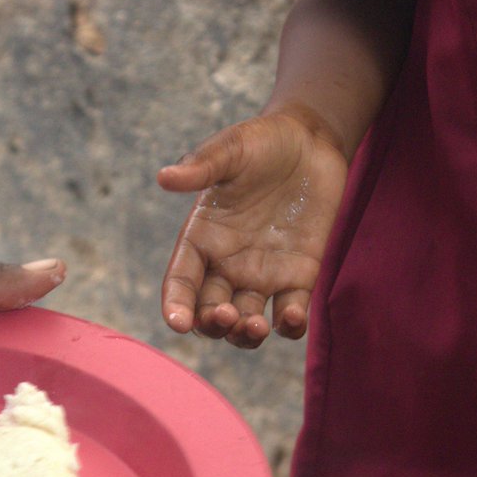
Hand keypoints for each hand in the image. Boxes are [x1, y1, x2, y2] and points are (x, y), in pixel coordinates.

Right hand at [158, 113, 346, 347]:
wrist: (311, 141)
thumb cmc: (263, 142)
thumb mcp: (232, 149)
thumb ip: (202, 167)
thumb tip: (165, 177)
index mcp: (202, 239)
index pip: (180, 282)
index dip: (176, 305)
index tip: (178, 324)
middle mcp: (226, 264)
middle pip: (208, 312)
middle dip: (212, 325)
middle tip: (226, 315)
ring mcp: (262, 275)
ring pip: (244, 323)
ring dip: (245, 335)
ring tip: (256, 325)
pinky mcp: (298, 277)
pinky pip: (289, 314)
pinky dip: (289, 326)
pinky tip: (292, 317)